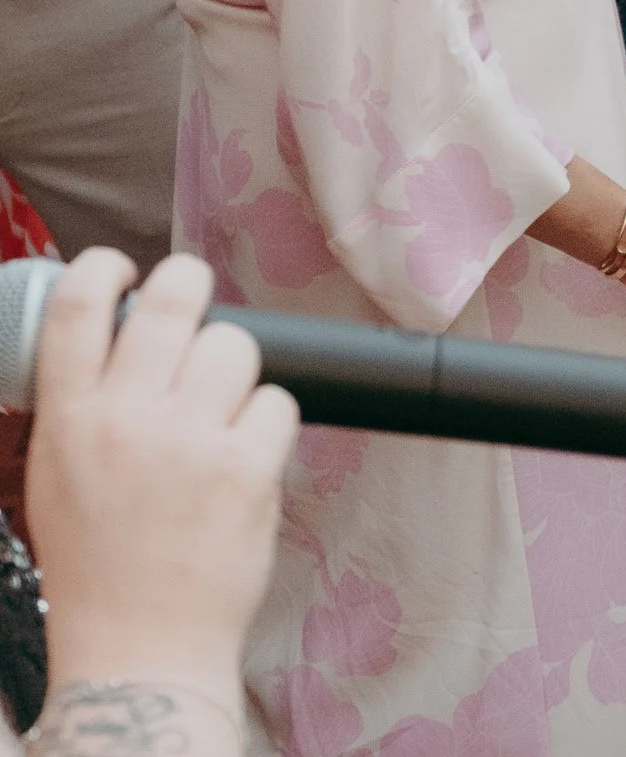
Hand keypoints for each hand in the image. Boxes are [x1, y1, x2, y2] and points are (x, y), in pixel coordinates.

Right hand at [26, 249, 297, 717]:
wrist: (140, 652)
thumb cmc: (98, 564)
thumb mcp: (55, 475)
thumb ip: (81, 402)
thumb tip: (115, 332)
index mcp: (71, 419)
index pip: (81, 305)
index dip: (106, 266)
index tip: (125, 270)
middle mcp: (128, 419)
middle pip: (174, 296)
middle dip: (190, 288)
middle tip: (193, 308)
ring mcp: (190, 442)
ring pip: (235, 344)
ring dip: (233, 370)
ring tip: (218, 412)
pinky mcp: (246, 469)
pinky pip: (277, 402)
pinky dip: (267, 425)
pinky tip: (244, 457)